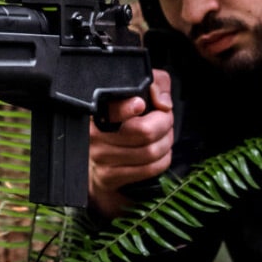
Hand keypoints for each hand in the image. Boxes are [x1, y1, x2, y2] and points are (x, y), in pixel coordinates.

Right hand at [88, 68, 173, 219]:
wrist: (95, 158)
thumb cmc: (121, 121)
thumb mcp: (137, 91)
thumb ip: (156, 84)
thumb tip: (163, 104)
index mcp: (98, 110)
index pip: (111, 108)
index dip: (127, 107)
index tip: (139, 104)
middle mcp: (95, 134)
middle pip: (144, 131)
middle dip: (165, 124)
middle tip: (165, 120)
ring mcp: (101, 157)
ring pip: (150, 152)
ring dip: (166, 143)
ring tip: (163, 136)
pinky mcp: (109, 177)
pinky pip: (148, 169)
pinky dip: (162, 160)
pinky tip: (160, 153)